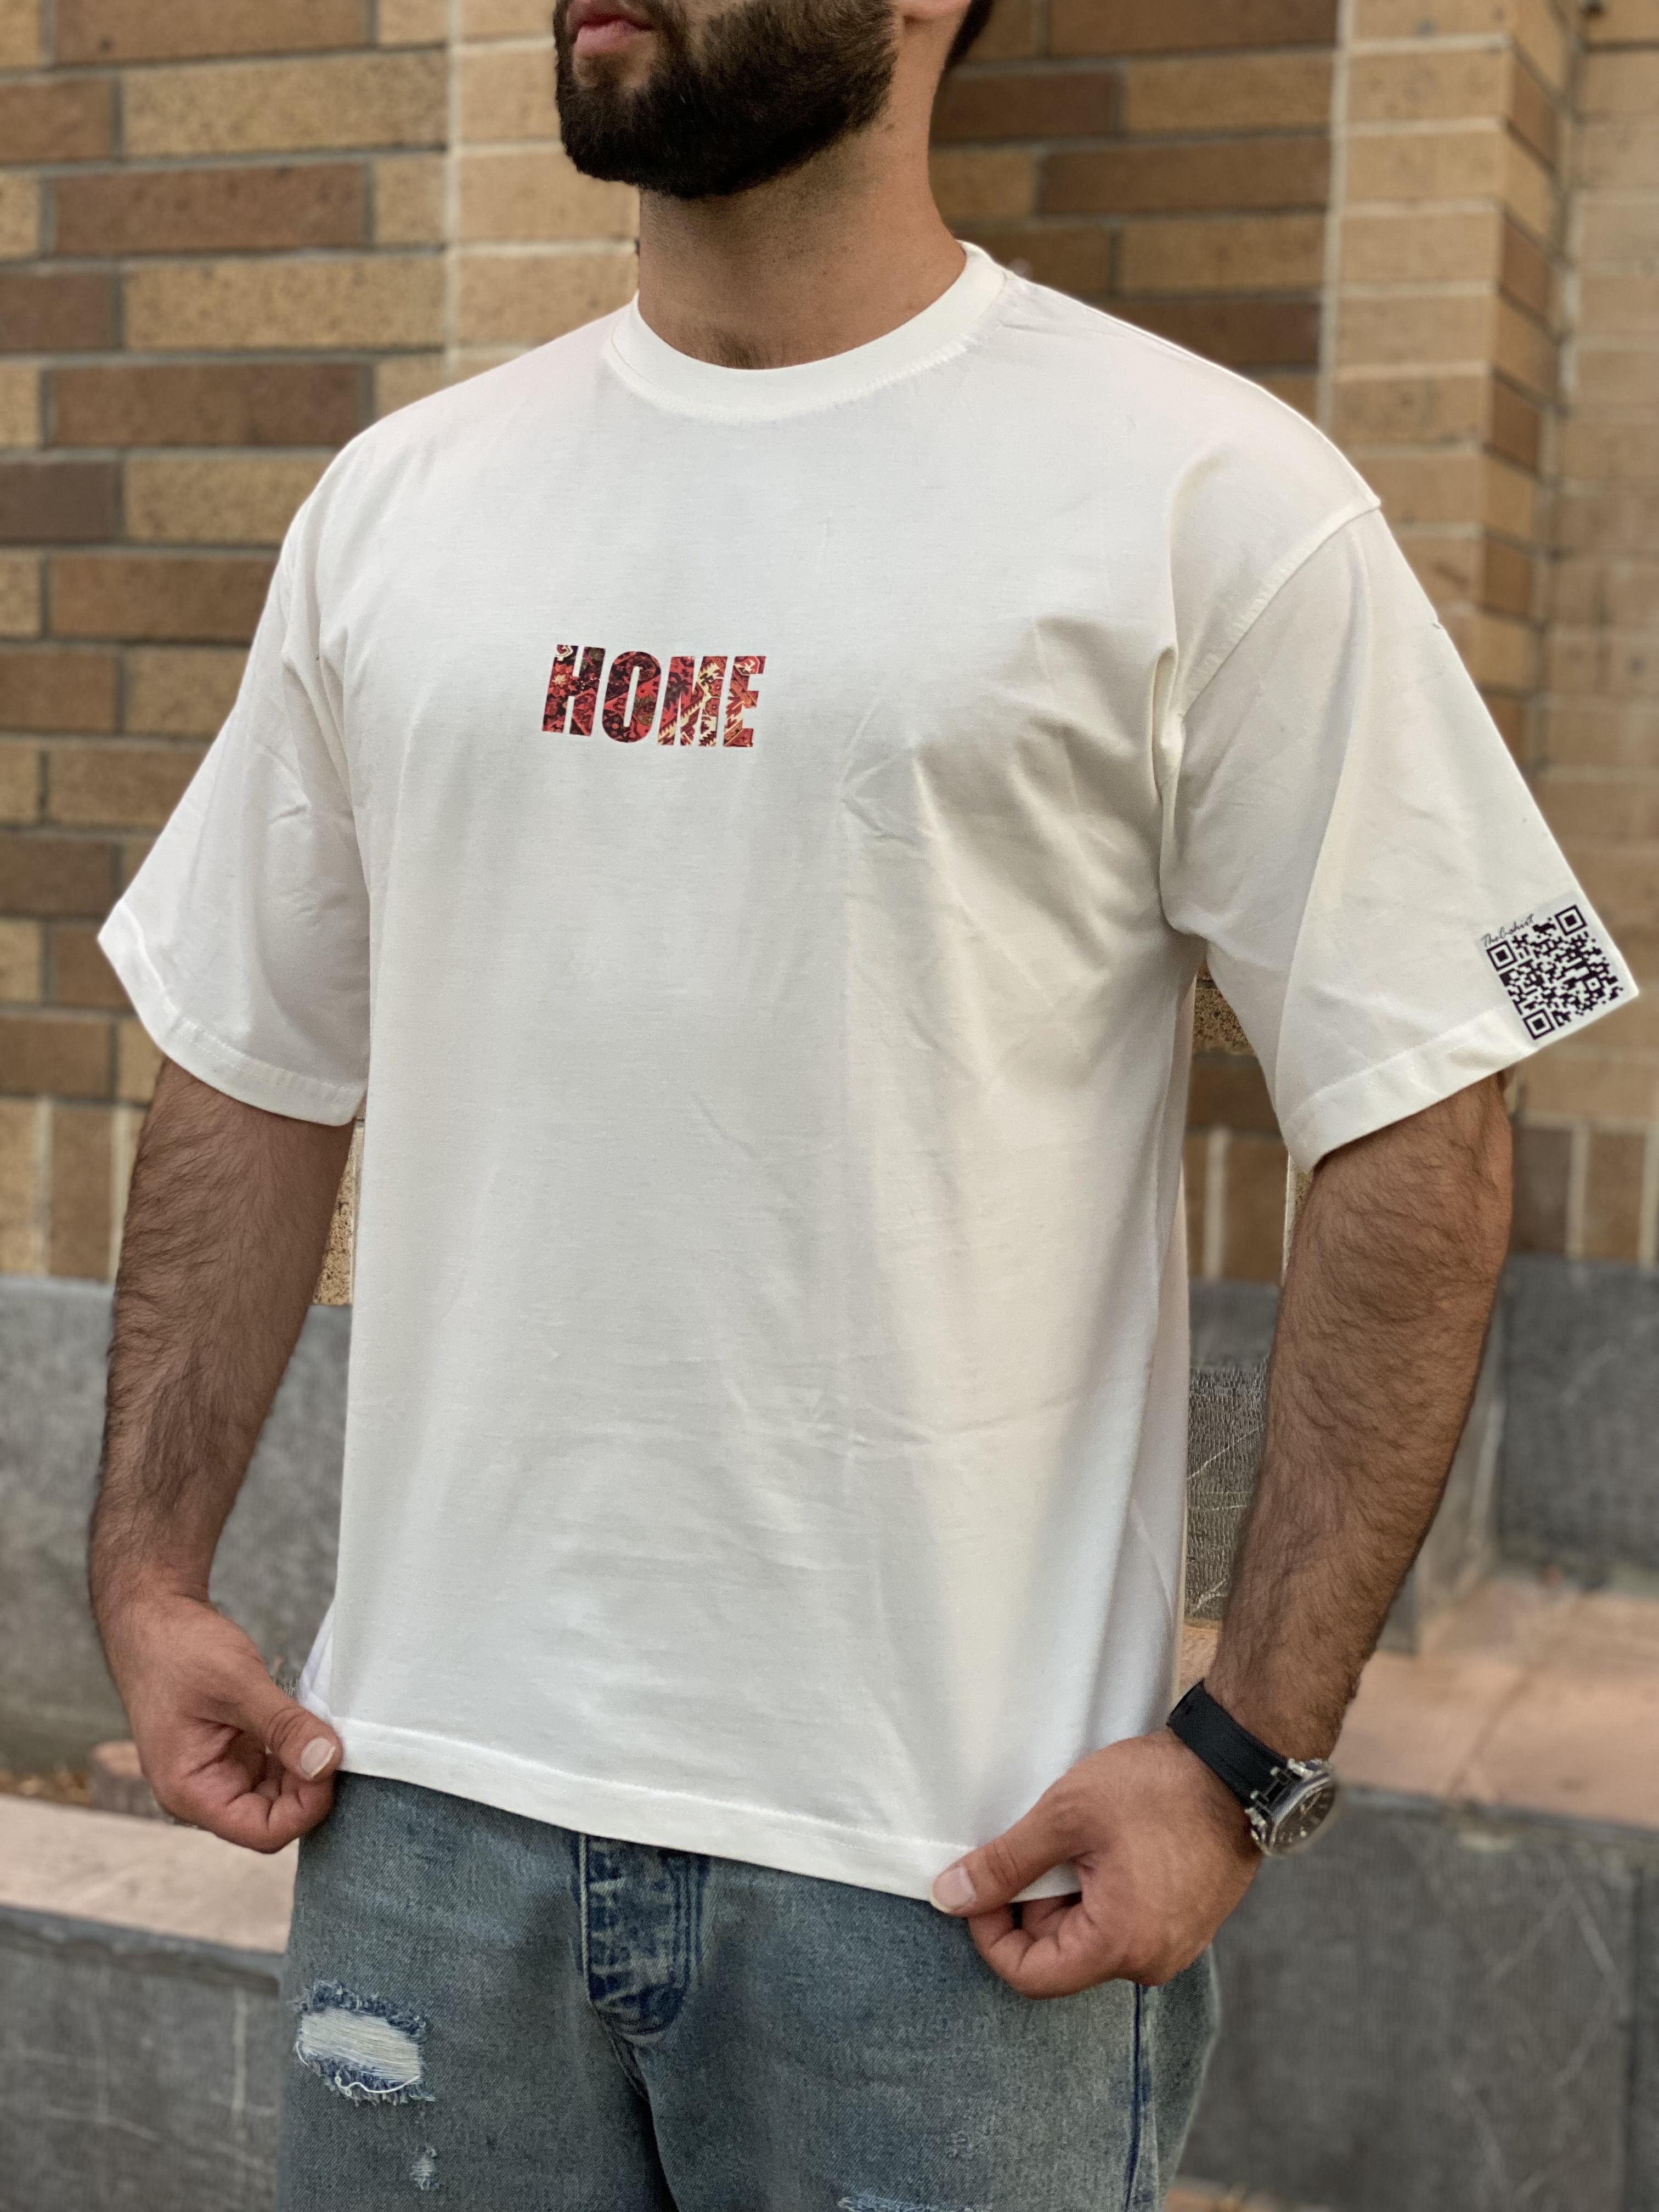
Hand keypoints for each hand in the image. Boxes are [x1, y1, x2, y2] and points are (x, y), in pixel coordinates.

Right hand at [100, 1590, 342, 1852]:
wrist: (153, 1621)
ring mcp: (216, 1773)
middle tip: (337, 1744)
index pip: (262, 1832)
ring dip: (305, 1771)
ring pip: (277, 1796)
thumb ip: (283, 1727)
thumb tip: (327, 1762)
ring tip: (323, 1731)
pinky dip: (294, 1754)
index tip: (332, 1765)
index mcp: (190, 1790)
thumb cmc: (178, 1651)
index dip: (305, 1808)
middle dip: (309, 1788)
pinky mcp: (230, 1754)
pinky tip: (308, 1728)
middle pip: (273, 1818)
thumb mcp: (238, 1684)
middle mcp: (202, 1792)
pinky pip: (272, 1771)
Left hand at [930, 1729, 1258, 1996]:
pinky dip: (1098, 1889)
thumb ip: (1004, 1863)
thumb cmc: (1154, 1789)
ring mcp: (1174, 1945)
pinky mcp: (1186, 1923)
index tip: (982, 1882)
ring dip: (1066, 1891)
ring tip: (1078, 1836)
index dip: (990, 1932)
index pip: (1029, 1975)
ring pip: (1089, 1935)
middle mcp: (1151, 1962)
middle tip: (1039, 1840)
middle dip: (1032, 1903)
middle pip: (1059, 1954)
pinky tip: (1105, 1843)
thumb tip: (948, 1895)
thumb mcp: (1065, 1816)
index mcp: (1120, 1946)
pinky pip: (1121, 1922)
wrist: (1237, 1767)